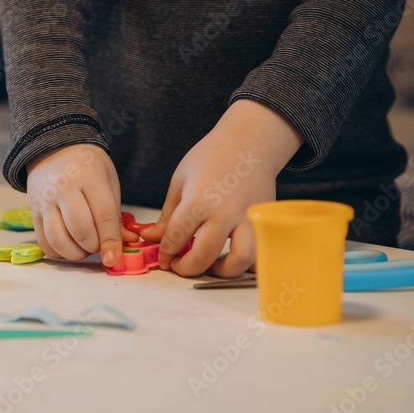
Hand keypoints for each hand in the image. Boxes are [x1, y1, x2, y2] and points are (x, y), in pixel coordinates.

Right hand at [26, 144, 133, 265]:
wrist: (55, 150)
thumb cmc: (88, 167)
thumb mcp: (109, 181)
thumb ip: (116, 214)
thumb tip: (126, 242)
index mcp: (89, 177)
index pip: (103, 215)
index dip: (110, 240)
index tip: (114, 258)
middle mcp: (63, 188)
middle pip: (80, 230)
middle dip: (93, 247)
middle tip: (99, 245)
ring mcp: (45, 200)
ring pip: (58, 239)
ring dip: (75, 253)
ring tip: (84, 248)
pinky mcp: (33, 211)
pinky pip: (44, 242)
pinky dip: (59, 252)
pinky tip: (69, 246)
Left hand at [142, 100, 302, 276]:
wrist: (249, 141)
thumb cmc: (210, 157)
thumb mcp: (180, 181)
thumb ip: (167, 215)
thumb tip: (150, 238)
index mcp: (197, 201)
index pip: (176, 238)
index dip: (166, 253)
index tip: (164, 259)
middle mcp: (224, 213)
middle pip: (204, 256)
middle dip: (187, 268)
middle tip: (181, 266)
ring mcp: (248, 218)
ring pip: (240, 261)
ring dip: (223, 271)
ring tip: (212, 266)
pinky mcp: (264, 220)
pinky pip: (260, 251)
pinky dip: (249, 262)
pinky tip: (234, 257)